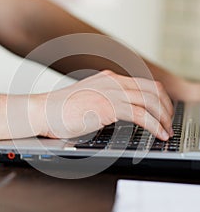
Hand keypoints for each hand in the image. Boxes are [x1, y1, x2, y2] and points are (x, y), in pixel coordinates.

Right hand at [32, 70, 173, 140]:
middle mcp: (112, 81)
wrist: (42, 111)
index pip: (144, 83)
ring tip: (166, 131)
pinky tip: (158, 133)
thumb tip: (123, 113)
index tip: (163, 112)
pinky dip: (154, 125)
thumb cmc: (60, 110)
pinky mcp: (107, 106)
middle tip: (168, 122)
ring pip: (150, 101)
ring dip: (163, 117)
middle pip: (152, 89)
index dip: (159, 98)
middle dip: (166, 107)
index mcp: (109, 78)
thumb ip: (107, 102)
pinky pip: (140, 114)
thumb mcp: (89, 100)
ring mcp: (110, 92)